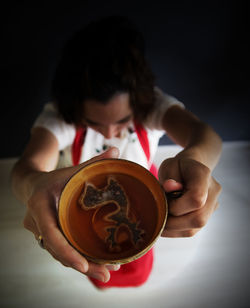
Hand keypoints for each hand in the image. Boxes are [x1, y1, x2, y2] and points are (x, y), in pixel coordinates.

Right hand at [23, 147, 120, 281]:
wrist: (33, 185)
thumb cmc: (55, 177)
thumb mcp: (72, 170)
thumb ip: (94, 162)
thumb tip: (117, 150)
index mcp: (40, 205)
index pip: (51, 233)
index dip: (66, 251)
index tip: (83, 265)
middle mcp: (37, 223)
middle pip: (58, 250)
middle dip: (81, 265)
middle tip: (106, 274)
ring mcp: (41, 233)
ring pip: (60, 255)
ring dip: (82, 265)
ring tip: (107, 272)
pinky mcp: (48, 237)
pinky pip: (61, 251)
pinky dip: (77, 258)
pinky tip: (97, 264)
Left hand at [158, 157, 220, 236]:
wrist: (190, 169)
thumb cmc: (177, 167)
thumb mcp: (169, 166)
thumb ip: (169, 177)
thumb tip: (169, 187)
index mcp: (203, 175)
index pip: (197, 197)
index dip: (177, 205)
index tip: (165, 199)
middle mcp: (213, 192)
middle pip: (198, 219)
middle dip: (172, 221)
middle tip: (158, 213)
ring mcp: (212, 207)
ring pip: (193, 229)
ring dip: (171, 228)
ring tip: (159, 217)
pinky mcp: (206, 218)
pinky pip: (190, 231)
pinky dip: (174, 230)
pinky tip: (165, 222)